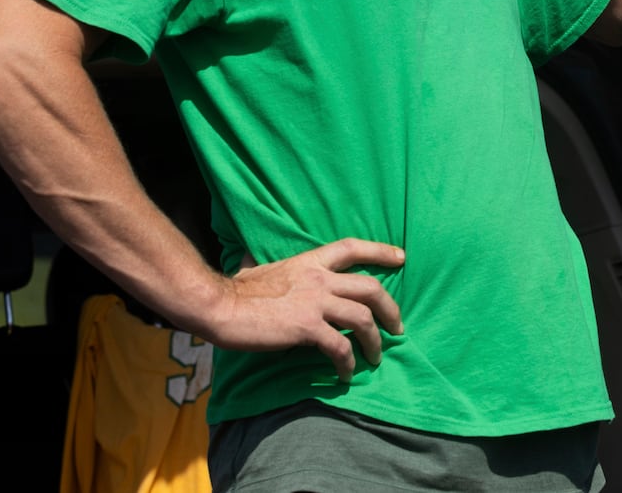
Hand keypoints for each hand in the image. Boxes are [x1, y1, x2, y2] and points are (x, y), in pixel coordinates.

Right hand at [197, 238, 405, 382]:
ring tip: (376, 358)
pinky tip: (345, 374)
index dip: (380, 251)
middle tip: (397, 328)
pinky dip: (348, 363)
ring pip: (363, 319)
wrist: (220, 306)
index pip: (353, 248)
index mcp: (310, 262)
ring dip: (375, 341)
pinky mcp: (308, 328)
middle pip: (371, 288)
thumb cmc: (235, 290)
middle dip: (391, 309)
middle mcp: (320, 279)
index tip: (401, 258)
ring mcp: (316, 303)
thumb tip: (247, 255)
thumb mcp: (255, 267)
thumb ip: (260, 262)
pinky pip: (340, 347)